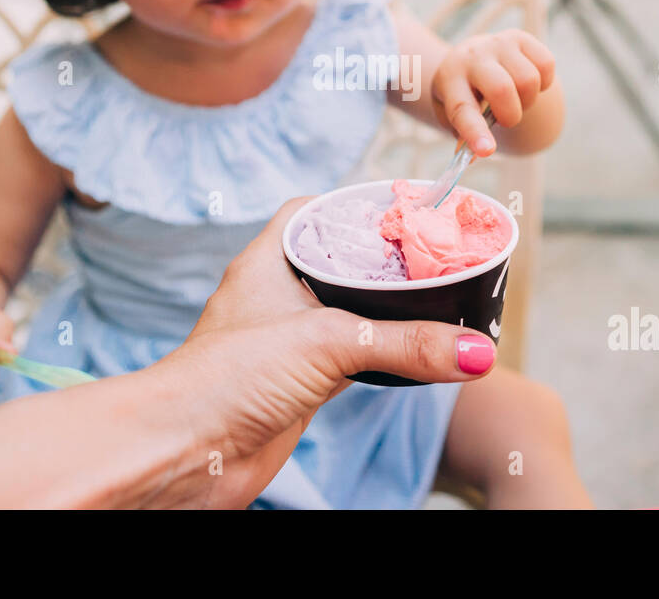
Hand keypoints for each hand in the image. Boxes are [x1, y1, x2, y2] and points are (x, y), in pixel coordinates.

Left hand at [153, 196, 497, 507]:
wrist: (183, 454)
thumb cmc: (224, 381)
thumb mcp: (327, 344)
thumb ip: (405, 344)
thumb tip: (475, 352)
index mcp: (269, 261)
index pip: (314, 212)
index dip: (357, 205)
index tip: (404, 207)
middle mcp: (276, 296)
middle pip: (341, 263)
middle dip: (386, 261)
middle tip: (437, 256)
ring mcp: (286, 342)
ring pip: (349, 314)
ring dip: (387, 312)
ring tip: (436, 299)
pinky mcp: (298, 385)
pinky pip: (350, 361)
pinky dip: (382, 356)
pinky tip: (411, 355)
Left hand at [431, 29, 555, 156]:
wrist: (468, 57)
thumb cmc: (463, 93)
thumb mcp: (451, 114)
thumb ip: (463, 136)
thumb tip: (475, 156)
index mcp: (450, 79)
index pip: (463, 109)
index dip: (476, 132)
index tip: (487, 151)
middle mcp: (473, 56)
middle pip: (503, 89)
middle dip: (511, 115)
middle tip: (505, 119)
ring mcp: (498, 43)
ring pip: (529, 80)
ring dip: (528, 100)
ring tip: (515, 99)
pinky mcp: (521, 38)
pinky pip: (547, 64)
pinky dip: (543, 83)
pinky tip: (526, 83)